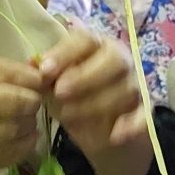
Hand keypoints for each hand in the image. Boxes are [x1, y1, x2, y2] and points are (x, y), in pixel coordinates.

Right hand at [0, 56, 44, 174]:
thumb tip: (31, 71)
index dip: (27, 77)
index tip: (39, 79)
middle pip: (11, 104)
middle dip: (31, 101)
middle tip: (34, 100)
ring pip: (13, 132)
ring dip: (29, 125)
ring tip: (26, 119)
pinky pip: (8, 156)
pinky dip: (23, 146)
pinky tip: (23, 137)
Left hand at [39, 30, 152, 174]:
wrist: (100, 133)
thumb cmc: (73, 99)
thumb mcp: (54, 87)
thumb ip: (45, 76)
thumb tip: (30, 65)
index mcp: (95, 47)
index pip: (85, 39)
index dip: (65, 53)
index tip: (44, 70)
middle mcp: (120, 60)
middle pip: (114, 59)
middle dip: (84, 76)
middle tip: (59, 92)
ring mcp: (135, 85)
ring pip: (125, 89)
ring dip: (95, 102)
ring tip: (67, 115)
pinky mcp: (144, 112)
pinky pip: (143, 116)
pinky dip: (131, 125)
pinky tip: (114, 135)